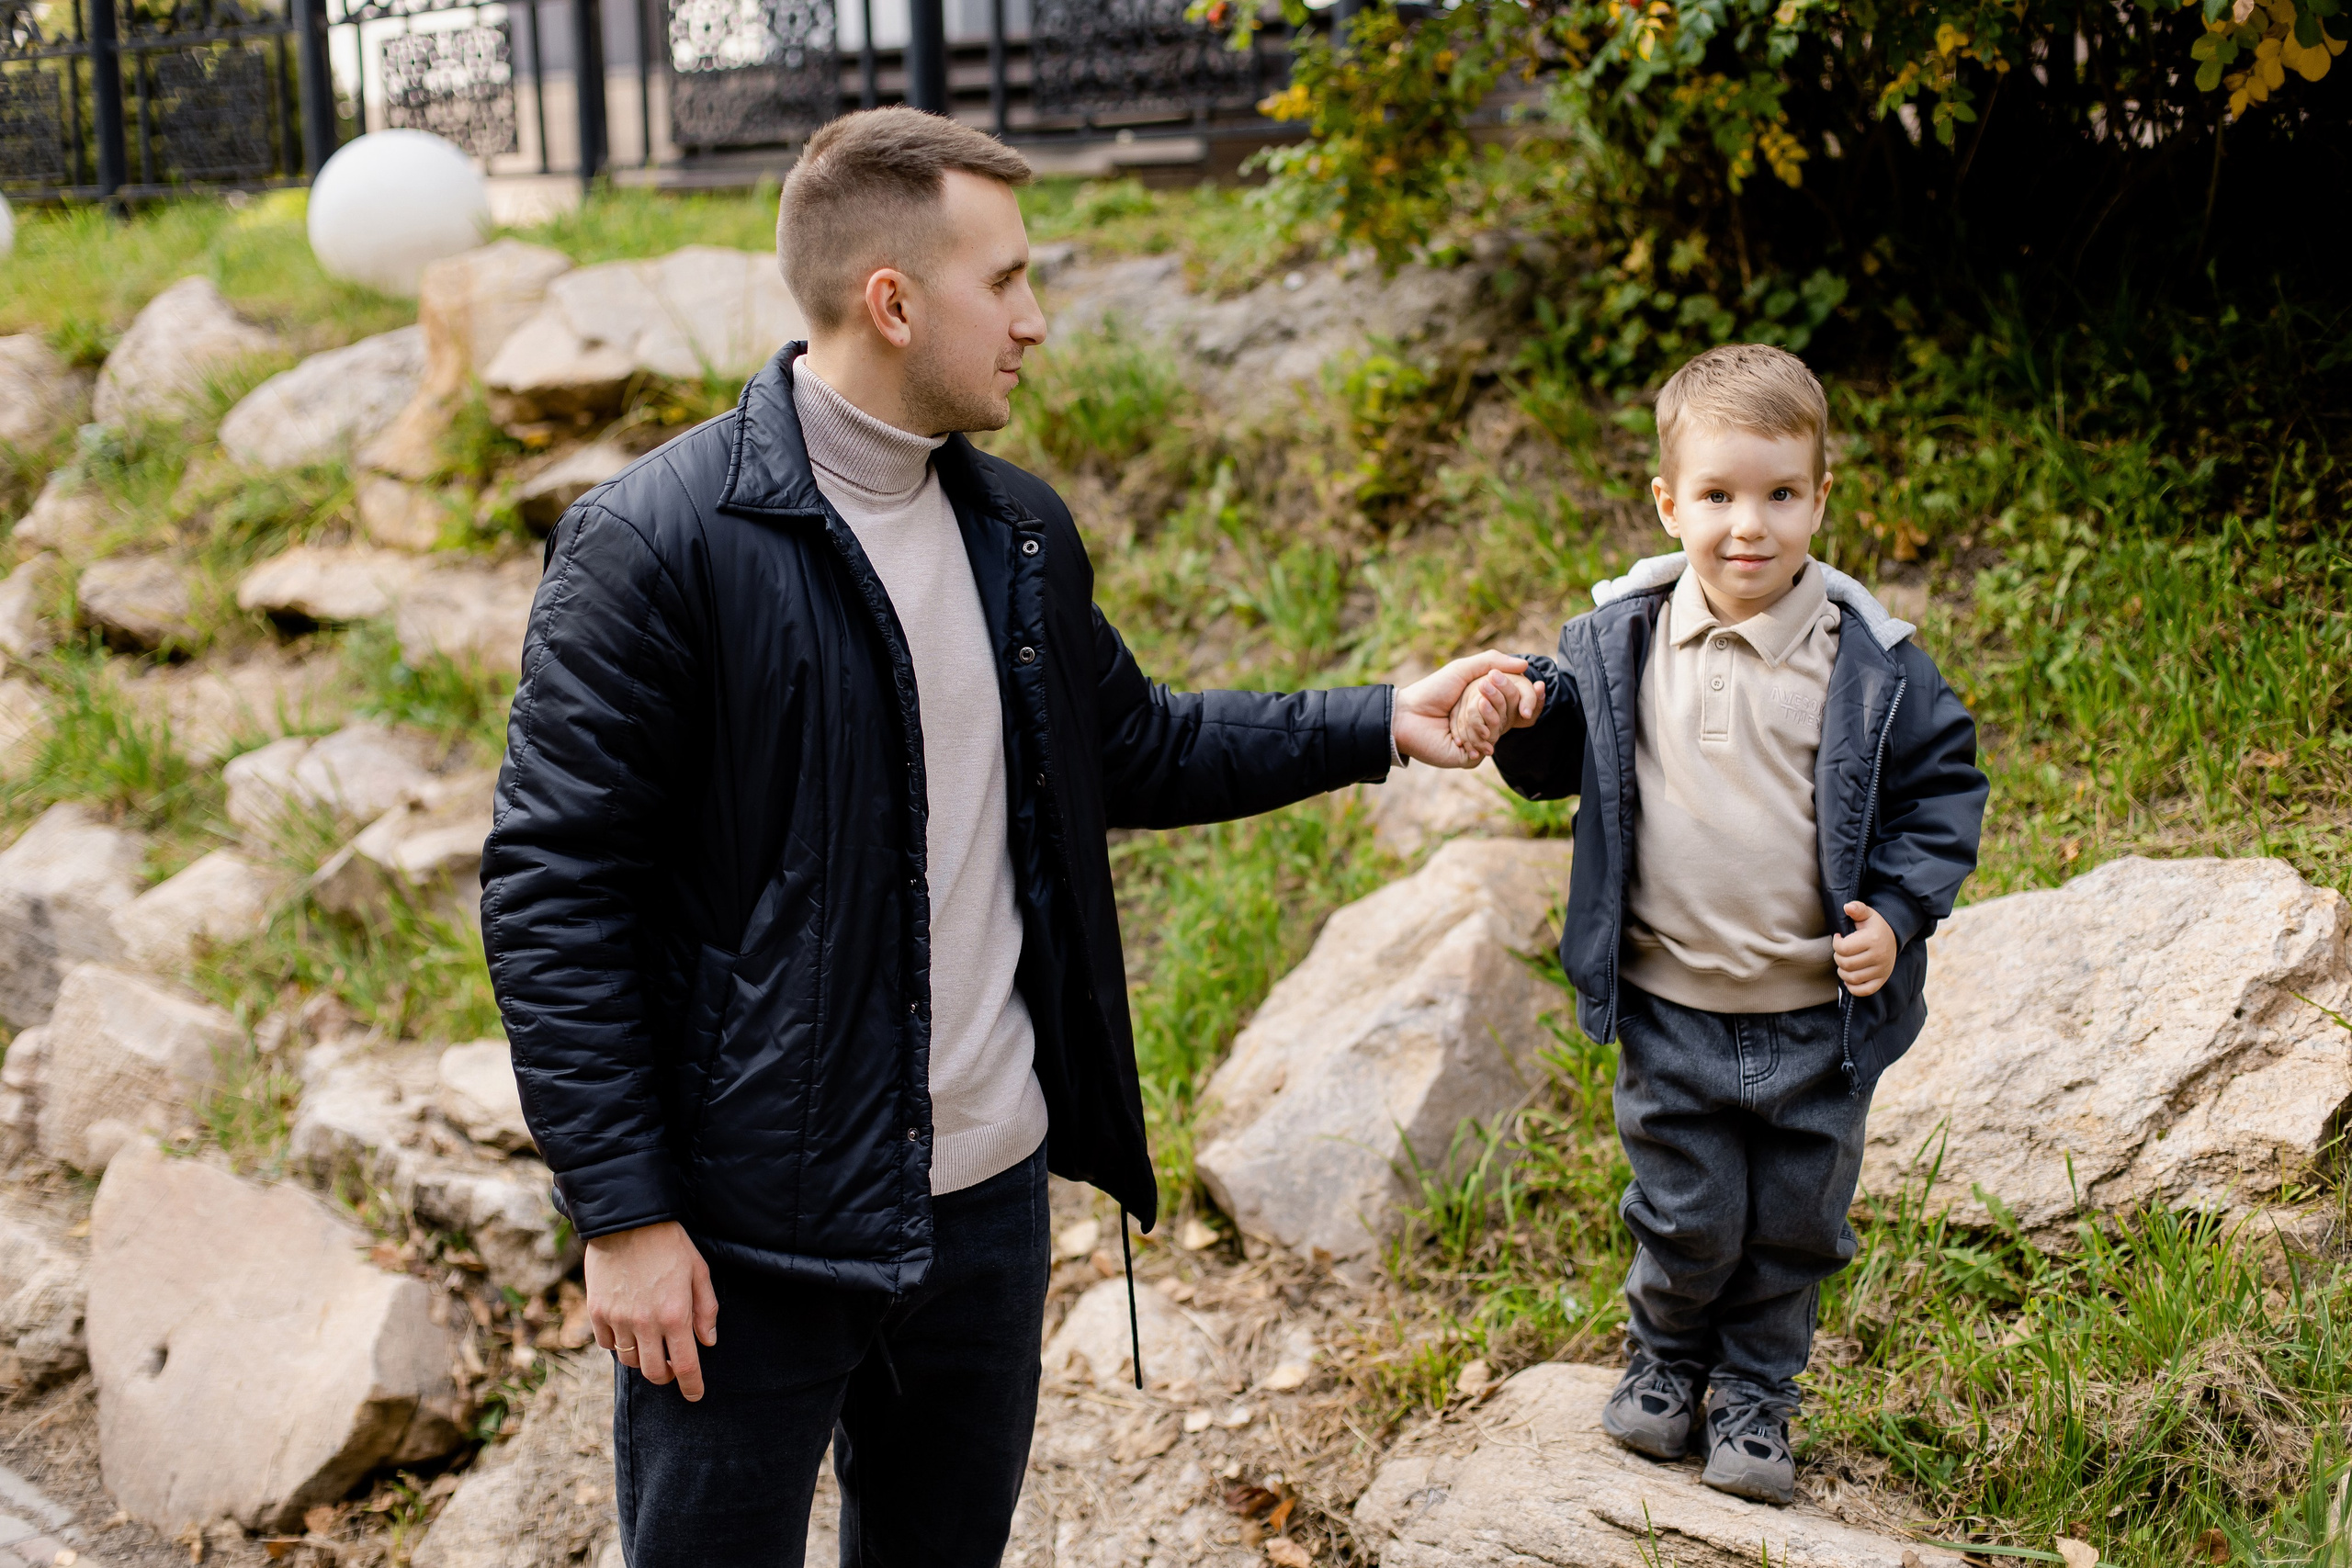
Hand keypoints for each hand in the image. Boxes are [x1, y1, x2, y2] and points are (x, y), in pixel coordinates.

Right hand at [585, 1220, 719, 1399]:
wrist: (627, 1221)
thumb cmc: (669, 1244)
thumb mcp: (698, 1271)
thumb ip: (706, 1309)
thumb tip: (708, 1341)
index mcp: (675, 1314)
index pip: (685, 1365)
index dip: (692, 1385)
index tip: (695, 1395)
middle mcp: (646, 1322)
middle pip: (654, 1372)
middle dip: (666, 1376)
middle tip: (671, 1367)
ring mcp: (618, 1319)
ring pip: (630, 1361)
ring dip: (642, 1359)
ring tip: (650, 1344)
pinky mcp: (597, 1312)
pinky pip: (607, 1344)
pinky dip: (619, 1345)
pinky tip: (628, 1331)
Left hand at [1395, 652, 1534, 767]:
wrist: (1408, 715)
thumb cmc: (1433, 691)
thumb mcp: (1463, 669)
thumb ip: (1493, 661)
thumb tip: (1525, 664)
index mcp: (1487, 703)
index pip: (1517, 702)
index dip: (1531, 697)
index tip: (1538, 687)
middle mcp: (1486, 722)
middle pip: (1509, 715)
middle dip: (1495, 702)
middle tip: (1479, 695)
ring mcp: (1479, 741)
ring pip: (1498, 732)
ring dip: (1480, 719)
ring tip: (1457, 713)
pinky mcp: (1469, 758)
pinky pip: (1486, 748)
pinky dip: (1475, 736)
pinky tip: (1457, 734)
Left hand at [1833, 901, 1896, 996]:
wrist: (1892, 938)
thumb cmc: (1874, 926)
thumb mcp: (1867, 914)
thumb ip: (1857, 908)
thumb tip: (1847, 907)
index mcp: (1873, 939)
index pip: (1843, 948)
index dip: (1836, 943)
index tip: (1839, 938)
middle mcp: (1879, 956)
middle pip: (1846, 964)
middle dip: (1838, 958)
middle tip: (1841, 952)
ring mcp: (1882, 970)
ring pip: (1853, 978)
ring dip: (1842, 972)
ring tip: (1844, 963)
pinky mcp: (1882, 980)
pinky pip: (1864, 991)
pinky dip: (1853, 987)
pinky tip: (1850, 978)